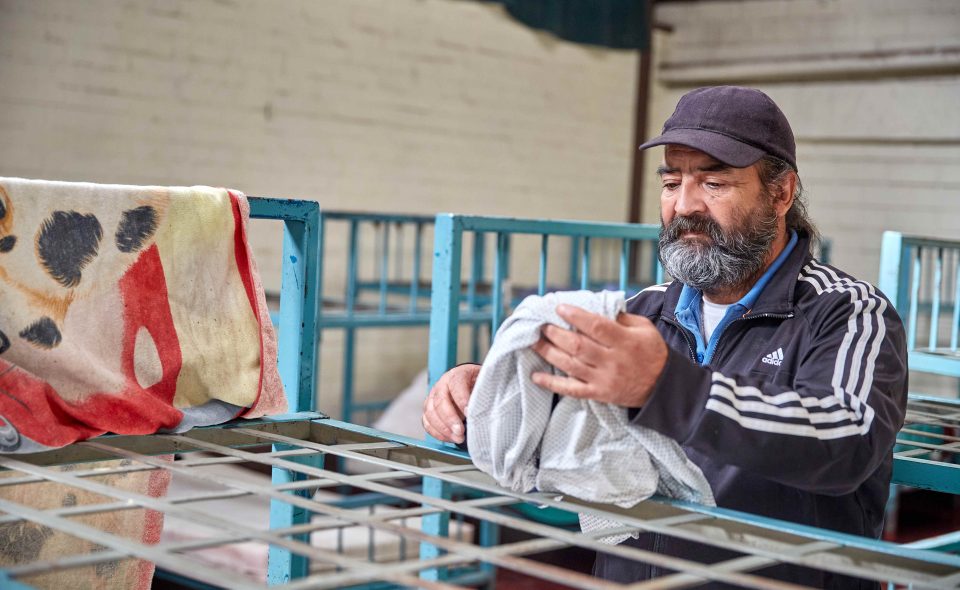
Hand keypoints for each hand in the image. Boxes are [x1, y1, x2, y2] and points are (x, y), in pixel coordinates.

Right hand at [421, 364, 479, 442]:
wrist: (471, 383)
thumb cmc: (479, 384)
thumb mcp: (485, 383)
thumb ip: (484, 394)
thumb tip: (485, 410)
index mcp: (457, 375)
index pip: (456, 385)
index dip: (462, 400)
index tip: (469, 413)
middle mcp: (442, 384)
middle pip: (440, 401)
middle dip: (450, 419)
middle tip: (460, 431)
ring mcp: (433, 397)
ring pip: (431, 413)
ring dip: (443, 428)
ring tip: (457, 438)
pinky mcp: (429, 410)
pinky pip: (427, 422)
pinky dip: (437, 433)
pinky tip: (449, 438)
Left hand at [530, 305, 666, 406]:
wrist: (663, 387)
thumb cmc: (651, 352)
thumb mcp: (644, 328)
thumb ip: (621, 317)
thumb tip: (595, 305)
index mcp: (625, 342)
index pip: (596, 327)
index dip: (576, 316)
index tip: (559, 308)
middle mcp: (612, 361)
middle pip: (578, 346)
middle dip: (556, 334)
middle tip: (541, 325)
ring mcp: (604, 380)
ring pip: (570, 365)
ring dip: (549, 352)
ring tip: (534, 342)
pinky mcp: (598, 394)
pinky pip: (572, 390)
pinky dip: (552, 383)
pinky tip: (536, 376)